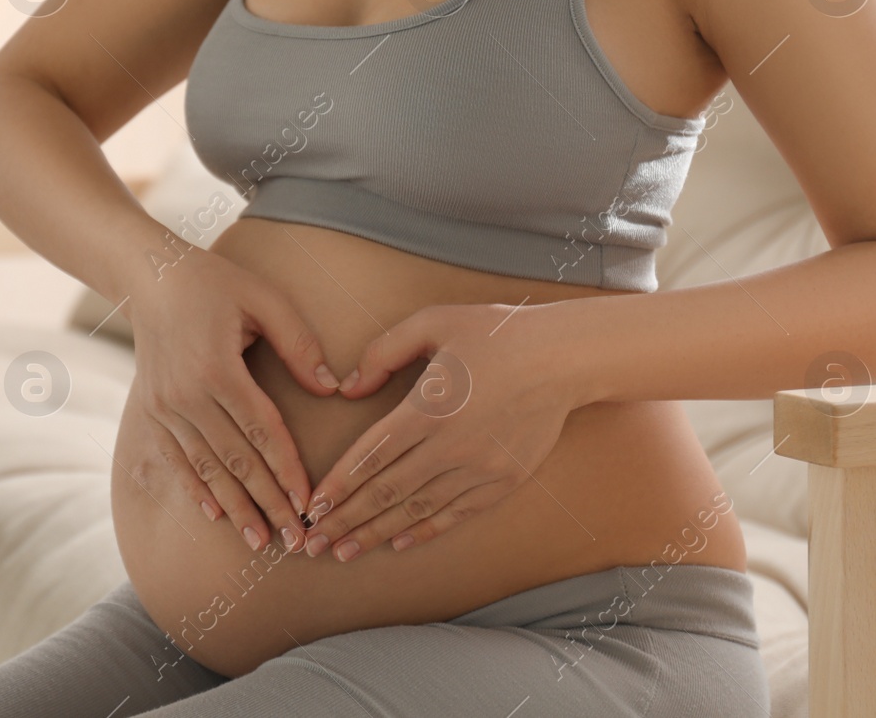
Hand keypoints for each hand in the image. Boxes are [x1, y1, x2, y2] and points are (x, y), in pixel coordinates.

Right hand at [125, 247, 338, 552]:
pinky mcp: (152, 412)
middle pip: (235, 461)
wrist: (149, 277)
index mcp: (216, 368)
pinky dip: (197, 489)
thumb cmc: (215, 282)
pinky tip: (218, 515)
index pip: (262, 432)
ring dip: (235, 507)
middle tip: (296, 541)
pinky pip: (177, 459)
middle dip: (268, 503)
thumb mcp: (264, 299)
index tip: (310, 503)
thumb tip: (331, 389)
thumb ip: (299, 344)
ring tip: (260, 541)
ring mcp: (164, 407)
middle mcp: (185, 395)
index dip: (288, 471)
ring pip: (206, 468)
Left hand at [299, 302, 580, 561]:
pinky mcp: (504, 479)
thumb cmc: (495, 333)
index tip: (312, 507)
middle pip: (387, 491)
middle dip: (346, 521)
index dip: (338, 485)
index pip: (371, 456)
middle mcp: (451, 444)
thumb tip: (348, 388)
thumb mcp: (433, 323)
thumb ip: (383, 352)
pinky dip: (424, 530)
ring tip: (344, 552)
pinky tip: (397, 542)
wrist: (563, 358)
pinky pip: (456, 513)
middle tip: (312, 545)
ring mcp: (480, 467)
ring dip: (377, 533)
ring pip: (418, 509)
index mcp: (428, 407)